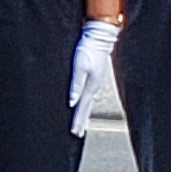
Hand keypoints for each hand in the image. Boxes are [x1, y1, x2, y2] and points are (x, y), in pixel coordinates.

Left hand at [69, 17, 120, 135]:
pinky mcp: (94, 78)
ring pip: (88, 103)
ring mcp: (95, 83)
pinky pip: (88, 96)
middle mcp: (94, 87)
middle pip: (86, 108)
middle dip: (81, 122)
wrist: (99, 37)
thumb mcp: (79, 66)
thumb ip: (75, 85)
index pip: (82, 108)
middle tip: (76, 134)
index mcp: (90, 86)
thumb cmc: (87, 50)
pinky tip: (83, 105)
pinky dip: (85, 104)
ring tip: (81, 125)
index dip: (78, 121)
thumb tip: (72, 102)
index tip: (74, 132)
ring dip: (84, 115)